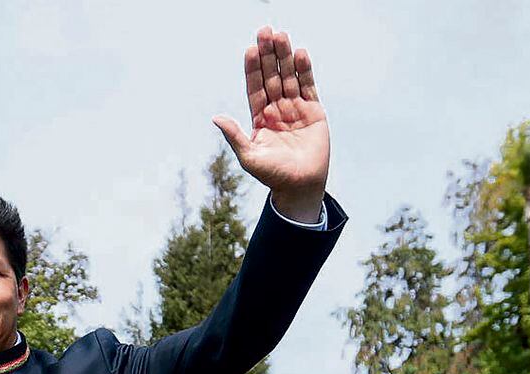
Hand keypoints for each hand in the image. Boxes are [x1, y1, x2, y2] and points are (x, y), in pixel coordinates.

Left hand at [213, 26, 329, 222]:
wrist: (300, 186)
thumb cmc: (272, 175)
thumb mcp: (249, 156)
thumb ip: (235, 135)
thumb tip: (216, 117)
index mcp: (259, 117)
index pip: (254, 87)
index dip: (252, 68)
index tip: (249, 49)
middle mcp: (276, 109)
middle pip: (271, 76)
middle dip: (268, 55)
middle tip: (265, 31)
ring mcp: (295, 108)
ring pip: (289, 77)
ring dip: (285, 56)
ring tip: (281, 36)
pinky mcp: (314, 111)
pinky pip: (308, 86)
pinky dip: (305, 70)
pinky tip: (300, 53)